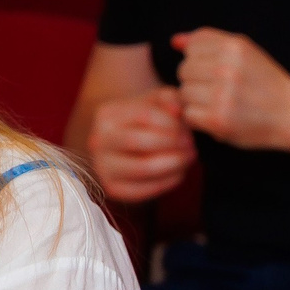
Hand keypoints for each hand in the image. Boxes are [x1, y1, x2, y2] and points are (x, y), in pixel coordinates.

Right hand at [84, 85, 196, 203]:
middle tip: (191, 145)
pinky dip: (168, 182)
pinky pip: (144, 190)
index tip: (187, 129)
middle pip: (140, 141)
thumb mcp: (156, 102)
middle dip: (173, 144)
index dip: (172, 123)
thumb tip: (178, 110)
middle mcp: (98, 140)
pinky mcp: (112, 189)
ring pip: (143, 168)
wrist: (125, 147)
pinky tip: (180, 173)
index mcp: (106, 115)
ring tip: (188, 158)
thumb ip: (169, 99)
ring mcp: (102, 167)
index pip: (145, 116)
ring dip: (174, 164)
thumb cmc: (144, 122)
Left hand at [172, 28, 289, 151]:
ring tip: (217, 104)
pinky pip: (188, 114)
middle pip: (184, 70)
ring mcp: (222, 95)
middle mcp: (227, 68)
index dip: (200, 61)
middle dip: (196, 81)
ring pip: (184, 92)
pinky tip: (214, 117)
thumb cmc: (265, 82)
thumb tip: (175, 41)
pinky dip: (198, 119)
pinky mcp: (219, 120)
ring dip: (196, 101)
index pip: (191, 48)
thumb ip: (209, 42)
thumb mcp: (244, 52)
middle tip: (217, 92)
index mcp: (234, 46)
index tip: (217, 72)